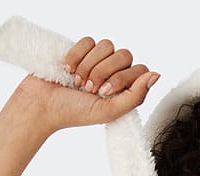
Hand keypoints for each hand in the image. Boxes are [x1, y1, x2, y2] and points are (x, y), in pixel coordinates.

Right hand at [13, 35, 160, 133]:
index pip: (139, 69)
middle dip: (104, 72)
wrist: (43, 104)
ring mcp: (97, 60)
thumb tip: (156, 75)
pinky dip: (76, 56)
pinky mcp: (80, 50)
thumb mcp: (110, 111)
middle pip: (124, 55)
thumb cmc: (75, 112)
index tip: (105, 92)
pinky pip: (88, 40)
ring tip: (77, 82)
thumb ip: (136, 96)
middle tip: (89, 89)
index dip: (123, 77)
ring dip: (89, 65)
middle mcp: (114, 73)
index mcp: (125, 89)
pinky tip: (68, 70)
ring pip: (106, 45)